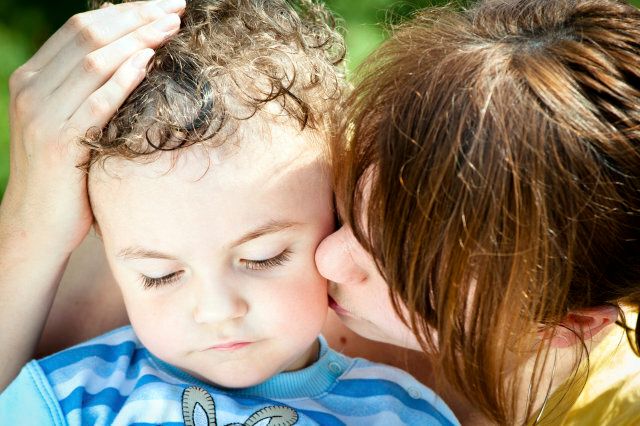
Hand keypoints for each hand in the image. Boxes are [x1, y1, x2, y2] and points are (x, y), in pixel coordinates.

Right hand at [1, 0, 184, 253]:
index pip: (80, 27)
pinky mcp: (59, 143)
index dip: (123, 10)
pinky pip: (96, 102)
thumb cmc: (62, 174)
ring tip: (172, 25)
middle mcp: (31, 88)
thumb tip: (128, 53)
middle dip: (137, 15)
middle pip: (89, 34)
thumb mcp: (66, 122)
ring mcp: (42, 115)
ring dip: (139, 38)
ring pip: (94, 60)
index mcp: (32, 78)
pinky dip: (124, 79)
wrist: (35, 225)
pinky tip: (150, 62)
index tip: (160, 3)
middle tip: (175, 5)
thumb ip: (85, 88)